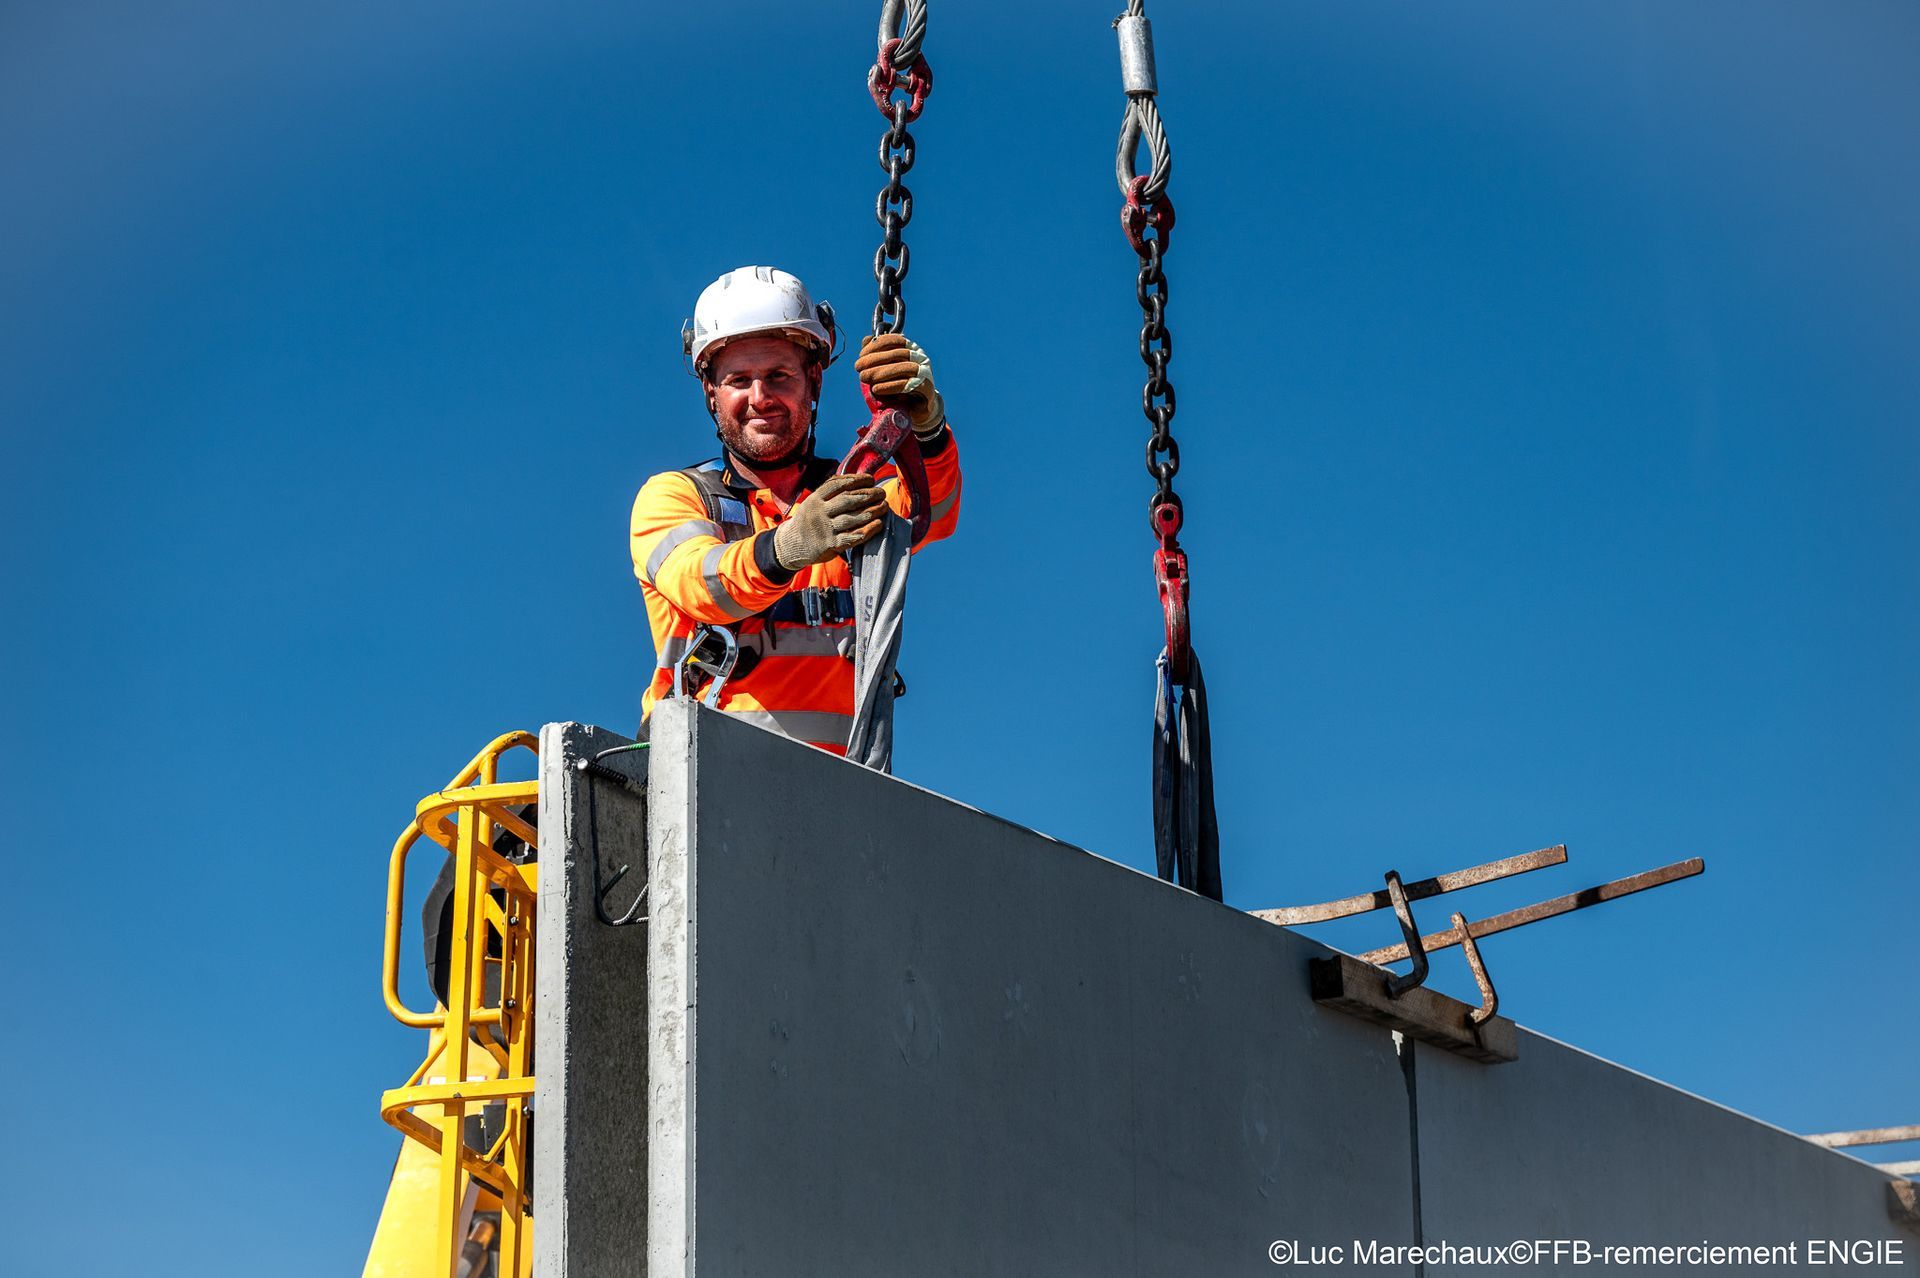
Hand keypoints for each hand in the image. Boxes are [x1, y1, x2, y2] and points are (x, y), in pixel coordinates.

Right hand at [772, 473, 886, 568]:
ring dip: (871, 511)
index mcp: (815, 499)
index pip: (837, 485)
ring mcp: (824, 529)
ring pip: (851, 518)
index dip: (856, 480)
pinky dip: (867, 531)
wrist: (792, 545)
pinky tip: (879, 524)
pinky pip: (851, 537)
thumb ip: (830, 490)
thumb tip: (856, 478)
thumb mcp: (813, 501)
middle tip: (881, 493)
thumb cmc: (810, 519)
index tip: (871, 479)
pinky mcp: (830, 545)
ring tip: (884, 506)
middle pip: (847, 500)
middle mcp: (819, 513)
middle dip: (868, 495)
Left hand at [855, 334, 945, 436]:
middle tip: (858, 367)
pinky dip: (889, 386)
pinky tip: (875, 389)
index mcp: (912, 349)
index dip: (877, 345)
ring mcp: (926, 373)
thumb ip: (876, 355)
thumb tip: (866, 340)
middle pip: (898, 354)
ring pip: (904, 368)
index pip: (896, 340)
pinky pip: (907, 385)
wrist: (918, 409)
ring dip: (880, 372)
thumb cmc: (899, 387)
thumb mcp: (885, 370)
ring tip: (864, 377)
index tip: (861, 354)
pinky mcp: (926, 389)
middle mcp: (921, 358)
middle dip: (874, 359)